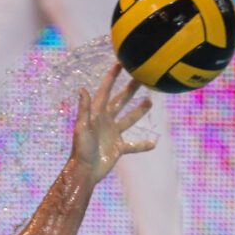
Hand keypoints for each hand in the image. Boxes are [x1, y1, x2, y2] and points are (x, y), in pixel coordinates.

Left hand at [69, 63, 155, 184]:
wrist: (85, 171)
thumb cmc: (81, 149)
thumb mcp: (82, 127)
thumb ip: (84, 109)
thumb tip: (82, 89)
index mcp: (97, 114)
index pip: (105, 92)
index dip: (111, 78)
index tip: (120, 64)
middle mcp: (106, 121)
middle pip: (120, 101)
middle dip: (130, 90)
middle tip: (141, 77)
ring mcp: (113, 134)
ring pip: (129, 119)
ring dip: (139, 111)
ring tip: (150, 100)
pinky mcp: (118, 147)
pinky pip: (133, 145)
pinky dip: (143, 145)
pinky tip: (153, 143)